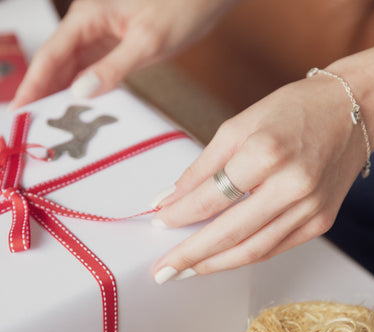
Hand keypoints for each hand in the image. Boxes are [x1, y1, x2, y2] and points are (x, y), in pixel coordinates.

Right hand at [10, 0, 236, 108]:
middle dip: (42, 94)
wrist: (204, 0)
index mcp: (87, 19)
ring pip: (72, 70)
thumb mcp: (147, 42)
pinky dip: (85, 91)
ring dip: (61, 94)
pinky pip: (92, 72)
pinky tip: (81, 108)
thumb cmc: (180, 9)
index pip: (49, 56)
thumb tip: (81, 92)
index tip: (17, 112)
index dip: (32, 86)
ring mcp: (102, 38)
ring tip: (50, 123)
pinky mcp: (116, 49)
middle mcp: (88, 27)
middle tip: (31, 125)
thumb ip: (113, 67)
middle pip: (56, 64)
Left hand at [151, 74, 370, 283]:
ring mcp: (310, 208)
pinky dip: (244, 256)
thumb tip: (169, 198)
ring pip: (253, 250)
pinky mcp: (320, 222)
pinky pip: (274, 248)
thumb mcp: (238, 127)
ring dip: (215, 264)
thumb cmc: (294, 111)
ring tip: (186, 270)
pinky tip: (222, 259)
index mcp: (267, 153)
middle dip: (190, 255)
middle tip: (163, 270)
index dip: (180, 215)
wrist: (352, 111)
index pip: (211, 198)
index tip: (159, 223)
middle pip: (230, 233)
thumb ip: (202, 167)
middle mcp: (292, 185)